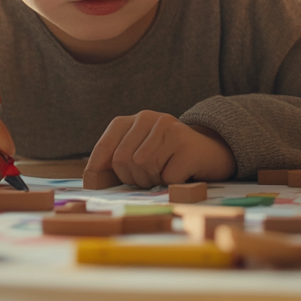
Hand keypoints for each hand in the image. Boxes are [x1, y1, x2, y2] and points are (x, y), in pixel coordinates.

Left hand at [85, 111, 235, 187]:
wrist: (209, 151)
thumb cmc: (169, 157)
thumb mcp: (140, 151)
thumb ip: (116, 160)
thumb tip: (91, 179)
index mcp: (134, 119)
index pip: (106, 146)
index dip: (97, 167)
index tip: (94, 182)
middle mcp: (149, 118)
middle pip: (123, 160)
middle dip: (133, 178)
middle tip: (148, 177)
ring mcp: (169, 129)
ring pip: (144, 168)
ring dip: (153, 181)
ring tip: (164, 173)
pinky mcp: (186, 144)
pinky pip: (166, 177)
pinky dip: (171, 182)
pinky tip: (180, 172)